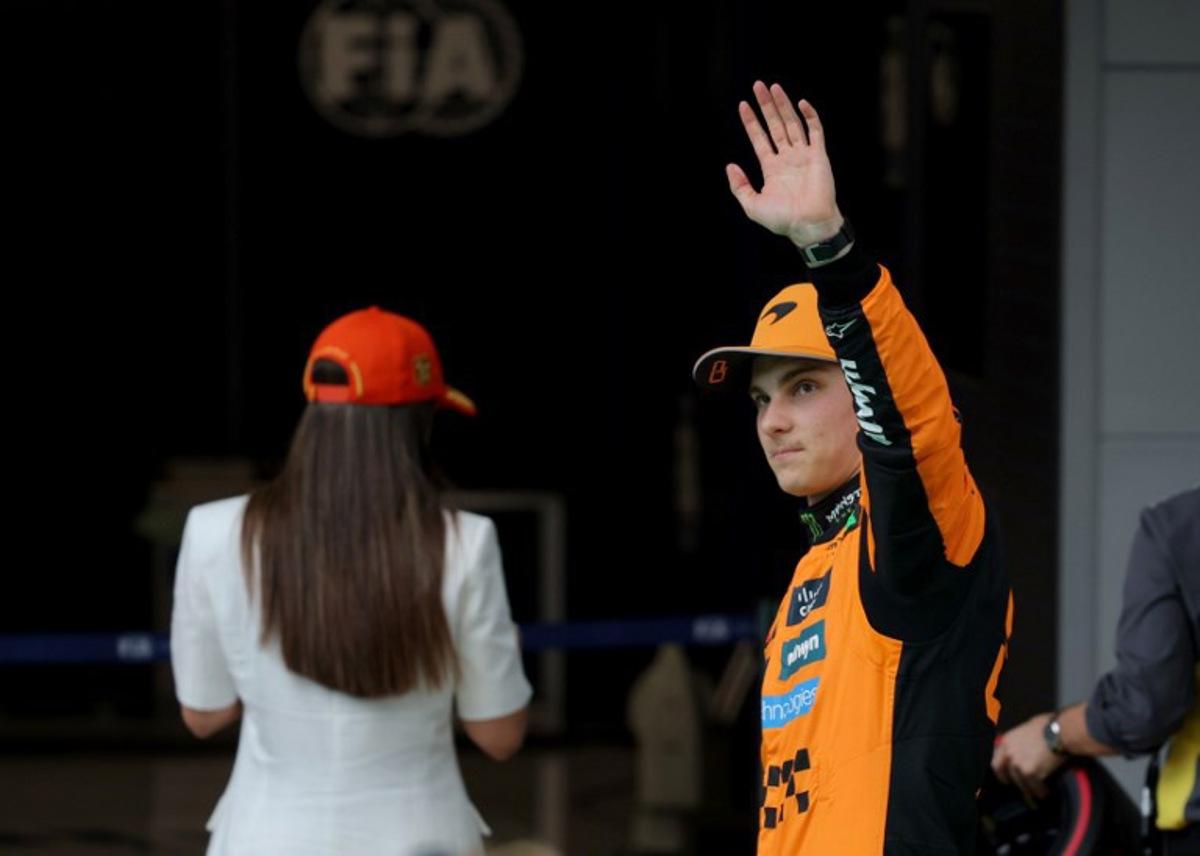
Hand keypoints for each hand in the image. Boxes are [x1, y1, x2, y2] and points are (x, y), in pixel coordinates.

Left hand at [727, 81, 843, 247]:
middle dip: (766, 106)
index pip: (759, 138)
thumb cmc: (782, 220)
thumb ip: (740, 186)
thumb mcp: (752, 205)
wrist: (808, 225)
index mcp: (772, 168)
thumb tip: (730, 165)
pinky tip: (801, 103)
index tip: (743, 105)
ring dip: (783, 105)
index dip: (751, 122)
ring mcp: (803, 156)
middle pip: (775, 125)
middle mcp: (787, 158)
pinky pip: (815, 132)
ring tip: (774, 87)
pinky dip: (810, 117)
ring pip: (792, 123)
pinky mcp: (819, 156)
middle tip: (758, 86)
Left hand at [991, 712, 1066, 802]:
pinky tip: (1046, 793)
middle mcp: (1008, 753)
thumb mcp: (1026, 728)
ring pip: (1020, 783)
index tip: (1005, 776)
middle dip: (1011, 781)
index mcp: (1006, 741)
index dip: (1001, 770)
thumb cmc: (1047, 726)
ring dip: (1028, 790)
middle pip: (1004, 773)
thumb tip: (1022, 746)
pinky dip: (1041, 792)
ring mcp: (1018, 764)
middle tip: (1019, 788)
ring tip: (1036, 795)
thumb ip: (1019, 741)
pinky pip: (1035, 788)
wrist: (1060, 732)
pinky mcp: (1030, 773)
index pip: (996, 760)